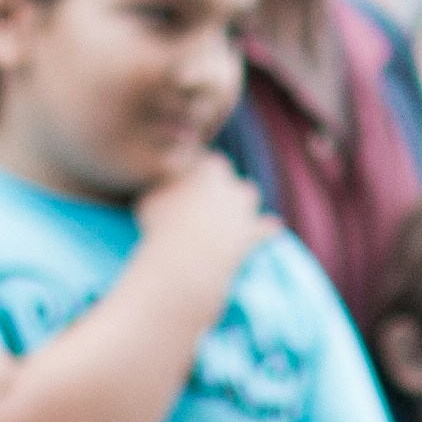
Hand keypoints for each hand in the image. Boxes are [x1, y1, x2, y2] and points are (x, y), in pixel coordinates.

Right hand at [130, 149, 269, 298]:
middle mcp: (227, 181)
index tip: (183, 178)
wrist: (186, 261)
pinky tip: (273, 226)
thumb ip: (158, 189)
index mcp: (203, 166)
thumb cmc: (160, 226)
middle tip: (201, 195)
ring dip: (240, 200)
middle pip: (224, 172)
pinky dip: (267, 228)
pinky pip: (265, 228)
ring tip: (229, 210)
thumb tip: (159, 189)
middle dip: (215, 181)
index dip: (191, 169)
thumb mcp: (147, 199)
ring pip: (248, 193)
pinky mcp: (252, 233)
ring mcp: (243, 207)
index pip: (199, 159)